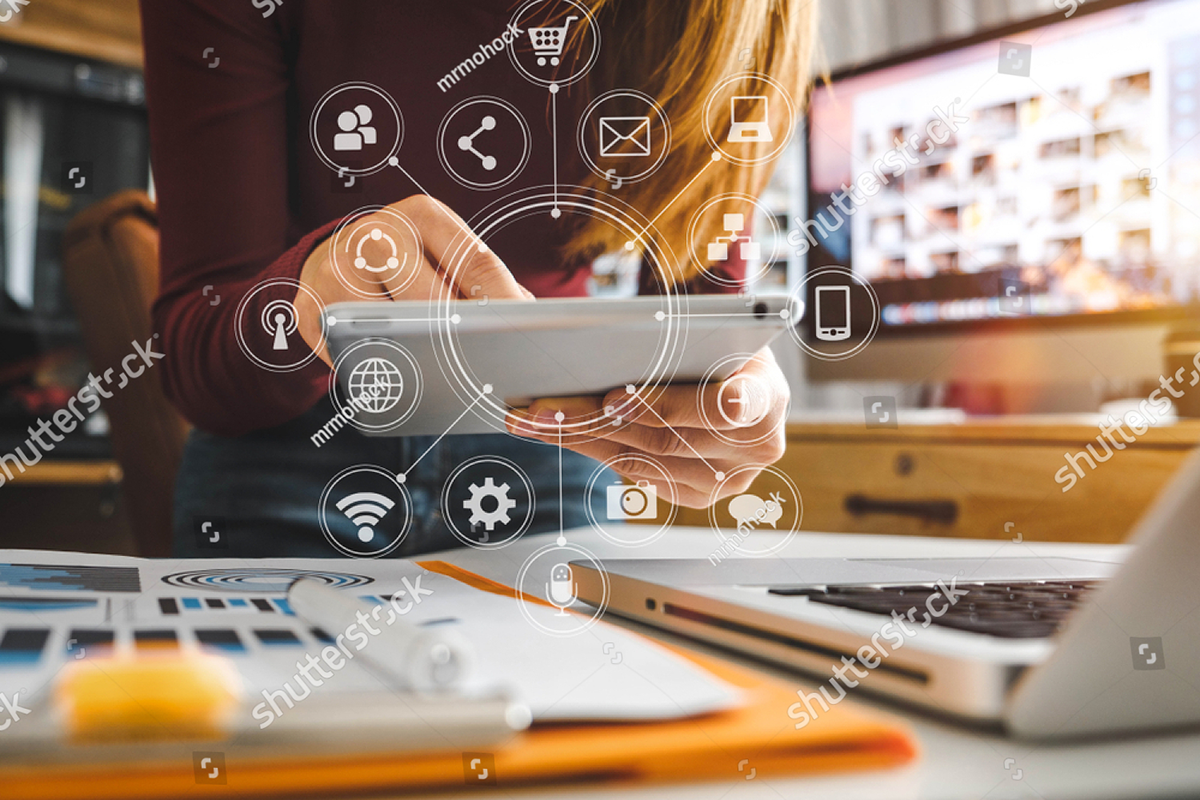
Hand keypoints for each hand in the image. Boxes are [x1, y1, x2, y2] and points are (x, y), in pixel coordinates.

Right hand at [294, 195, 532, 364]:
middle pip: (433, 302)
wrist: (336, 259)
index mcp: (422, 214)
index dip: (504, 304)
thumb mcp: (447, 257)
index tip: (523, 336)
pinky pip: (354, 352)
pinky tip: (397, 372)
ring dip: (419, 359)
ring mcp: (337, 269)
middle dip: (462, 339)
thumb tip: (524, 320)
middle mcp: (376, 233)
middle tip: (483, 367)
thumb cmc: (410, 265)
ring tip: (441, 373)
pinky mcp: (310, 307)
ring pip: (392, 332)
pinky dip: (379, 369)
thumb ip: (484, 282)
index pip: (476, 261)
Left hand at [506, 347, 789, 507]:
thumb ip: (672, 334)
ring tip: (536, 419)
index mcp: (767, 394)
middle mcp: (758, 445)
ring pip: (645, 460)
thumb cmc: (717, 341)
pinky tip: (559, 433)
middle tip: (547, 407)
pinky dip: (596, 452)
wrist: (738, 373)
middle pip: (666, 437)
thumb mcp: (707, 325)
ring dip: (583, 438)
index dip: (667, 404)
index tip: (615, 398)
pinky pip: (641, 476)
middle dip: (598, 420)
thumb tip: (598, 334)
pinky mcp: (703, 495)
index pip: (730, 406)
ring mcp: (734, 477)